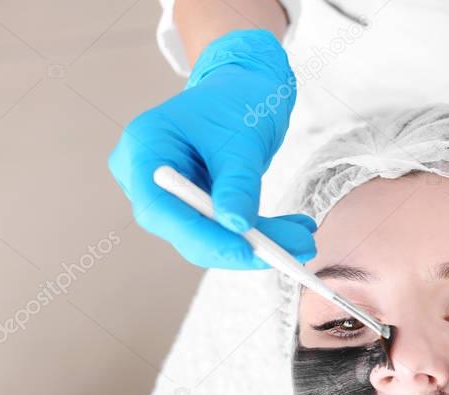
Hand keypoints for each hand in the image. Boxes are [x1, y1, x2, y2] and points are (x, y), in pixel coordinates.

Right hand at [109, 29, 315, 268]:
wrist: (244, 87)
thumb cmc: (235, 100)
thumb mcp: (240, 140)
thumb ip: (237, 183)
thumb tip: (237, 226)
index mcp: (143, 149)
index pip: (160, 209)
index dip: (202, 238)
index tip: (247, 251)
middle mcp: (147, 176)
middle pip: (186, 230)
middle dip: (242, 246)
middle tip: (293, 252)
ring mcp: (169, 193)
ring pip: (212, 235)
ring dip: (262, 243)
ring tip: (304, 241)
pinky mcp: (195, 204)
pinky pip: (225, 228)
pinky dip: (262, 233)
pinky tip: (296, 231)